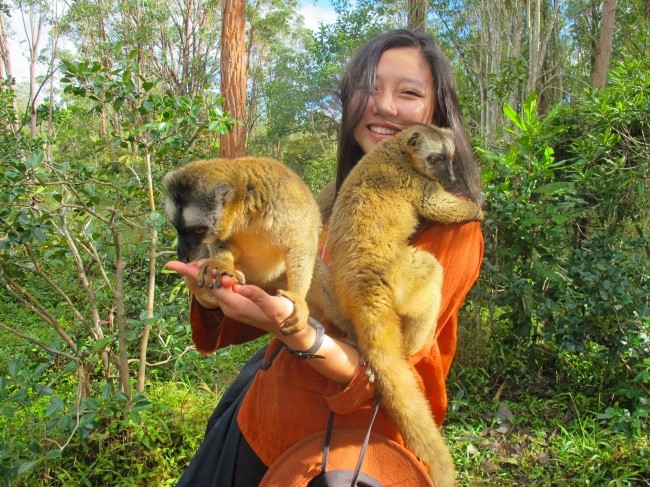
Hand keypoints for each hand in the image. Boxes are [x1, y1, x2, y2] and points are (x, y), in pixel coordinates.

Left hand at [165, 260, 294, 334]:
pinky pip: (218, 288)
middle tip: (177, 262)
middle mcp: (229, 306)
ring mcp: (230, 305)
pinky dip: (213, 278)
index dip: (192, 274)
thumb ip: (257, 296)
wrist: (286, 326)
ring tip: (191, 264)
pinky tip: (213, 271)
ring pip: (210, 287)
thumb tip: (240, 286)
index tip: (173, 265)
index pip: (209, 286)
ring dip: (202, 274)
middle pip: (205, 286)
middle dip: (192, 273)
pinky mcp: (235, 302)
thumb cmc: (283, 314)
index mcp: (235, 304)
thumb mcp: (274, 306)